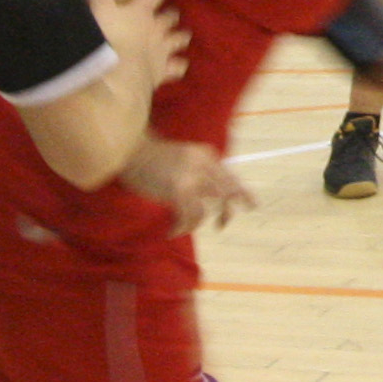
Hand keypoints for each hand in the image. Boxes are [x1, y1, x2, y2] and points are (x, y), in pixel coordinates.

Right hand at [87, 0, 188, 88]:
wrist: (118, 77)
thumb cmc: (107, 39)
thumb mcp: (98, 7)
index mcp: (143, 11)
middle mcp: (158, 28)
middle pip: (171, 16)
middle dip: (170, 14)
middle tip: (168, 13)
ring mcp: (163, 50)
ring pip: (180, 39)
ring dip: (179, 37)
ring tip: (178, 37)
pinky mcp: (163, 71)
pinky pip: (178, 67)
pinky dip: (178, 65)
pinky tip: (177, 66)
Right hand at [123, 138, 251, 236]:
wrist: (130, 150)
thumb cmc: (154, 157)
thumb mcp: (186, 158)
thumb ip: (202, 172)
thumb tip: (215, 195)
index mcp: (207, 155)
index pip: (231, 177)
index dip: (242, 193)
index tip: (252, 205)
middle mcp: (203, 166)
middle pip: (225, 194)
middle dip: (226, 212)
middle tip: (222, 225)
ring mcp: (191, 178)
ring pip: (204, 210)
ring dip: (195, 224)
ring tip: (183, 228)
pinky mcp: (176, 191)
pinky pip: (187, 217)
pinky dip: (182, 227)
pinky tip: (173, 231)